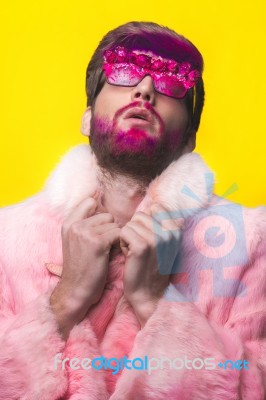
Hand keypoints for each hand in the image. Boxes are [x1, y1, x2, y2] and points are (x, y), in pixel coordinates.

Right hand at [50, 196, 119, 338]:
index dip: (101, 214)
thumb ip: (86, 225)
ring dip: (115, 238)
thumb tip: (106, 212)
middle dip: (110, 229)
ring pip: (114, 225)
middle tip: (105, 245)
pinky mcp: (97, 242)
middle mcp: (75, 225)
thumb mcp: (75, 241)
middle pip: (107, 215)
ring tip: (107, 252)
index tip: (102, 228)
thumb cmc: (81, 267)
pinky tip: (111, 255)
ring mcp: (85, 232)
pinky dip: (119, 244)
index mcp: (69, 223)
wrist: (76, 290)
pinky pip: (118, 234)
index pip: (90, 201)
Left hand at [120, 204, 181, 326]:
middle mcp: (169, 232)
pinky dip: (122, 244)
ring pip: (130, 224)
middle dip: (135, 230)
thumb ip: (161, 224)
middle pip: (140, 215)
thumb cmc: (153, 267)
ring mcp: (156, 239)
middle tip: (140, 248)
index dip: (145, 222)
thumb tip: (152, 206)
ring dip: (128, 237)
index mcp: (176, 230)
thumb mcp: (165, 244)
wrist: (150, 295)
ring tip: (136, 253)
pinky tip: (130, 256)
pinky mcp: (142, 246)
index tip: (149, 239)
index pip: (155, 207)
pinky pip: (123, 232)